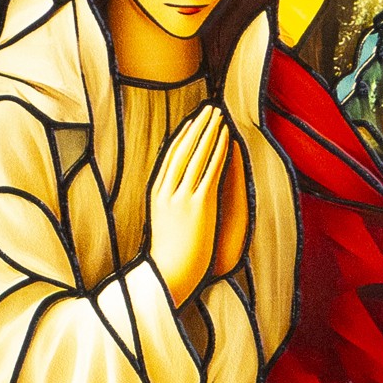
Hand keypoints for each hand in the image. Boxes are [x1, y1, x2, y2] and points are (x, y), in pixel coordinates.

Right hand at [147, 106, 228, 305]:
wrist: (168, 274)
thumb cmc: (169, 255)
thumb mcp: (164, 223)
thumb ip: (170, 205)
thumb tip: (179, 196)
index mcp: (157, 193)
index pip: (170, 156)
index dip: (183, 136)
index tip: (193, 121)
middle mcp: (167, 191)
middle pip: (184, 150)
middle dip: (198, 127)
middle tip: (210, 108)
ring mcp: (182, 197)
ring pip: (197, 155)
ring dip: (210, 133)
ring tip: (220, 116)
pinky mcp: (198, 206)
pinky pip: (210, 171)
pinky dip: (219, 151)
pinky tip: (226, 138)